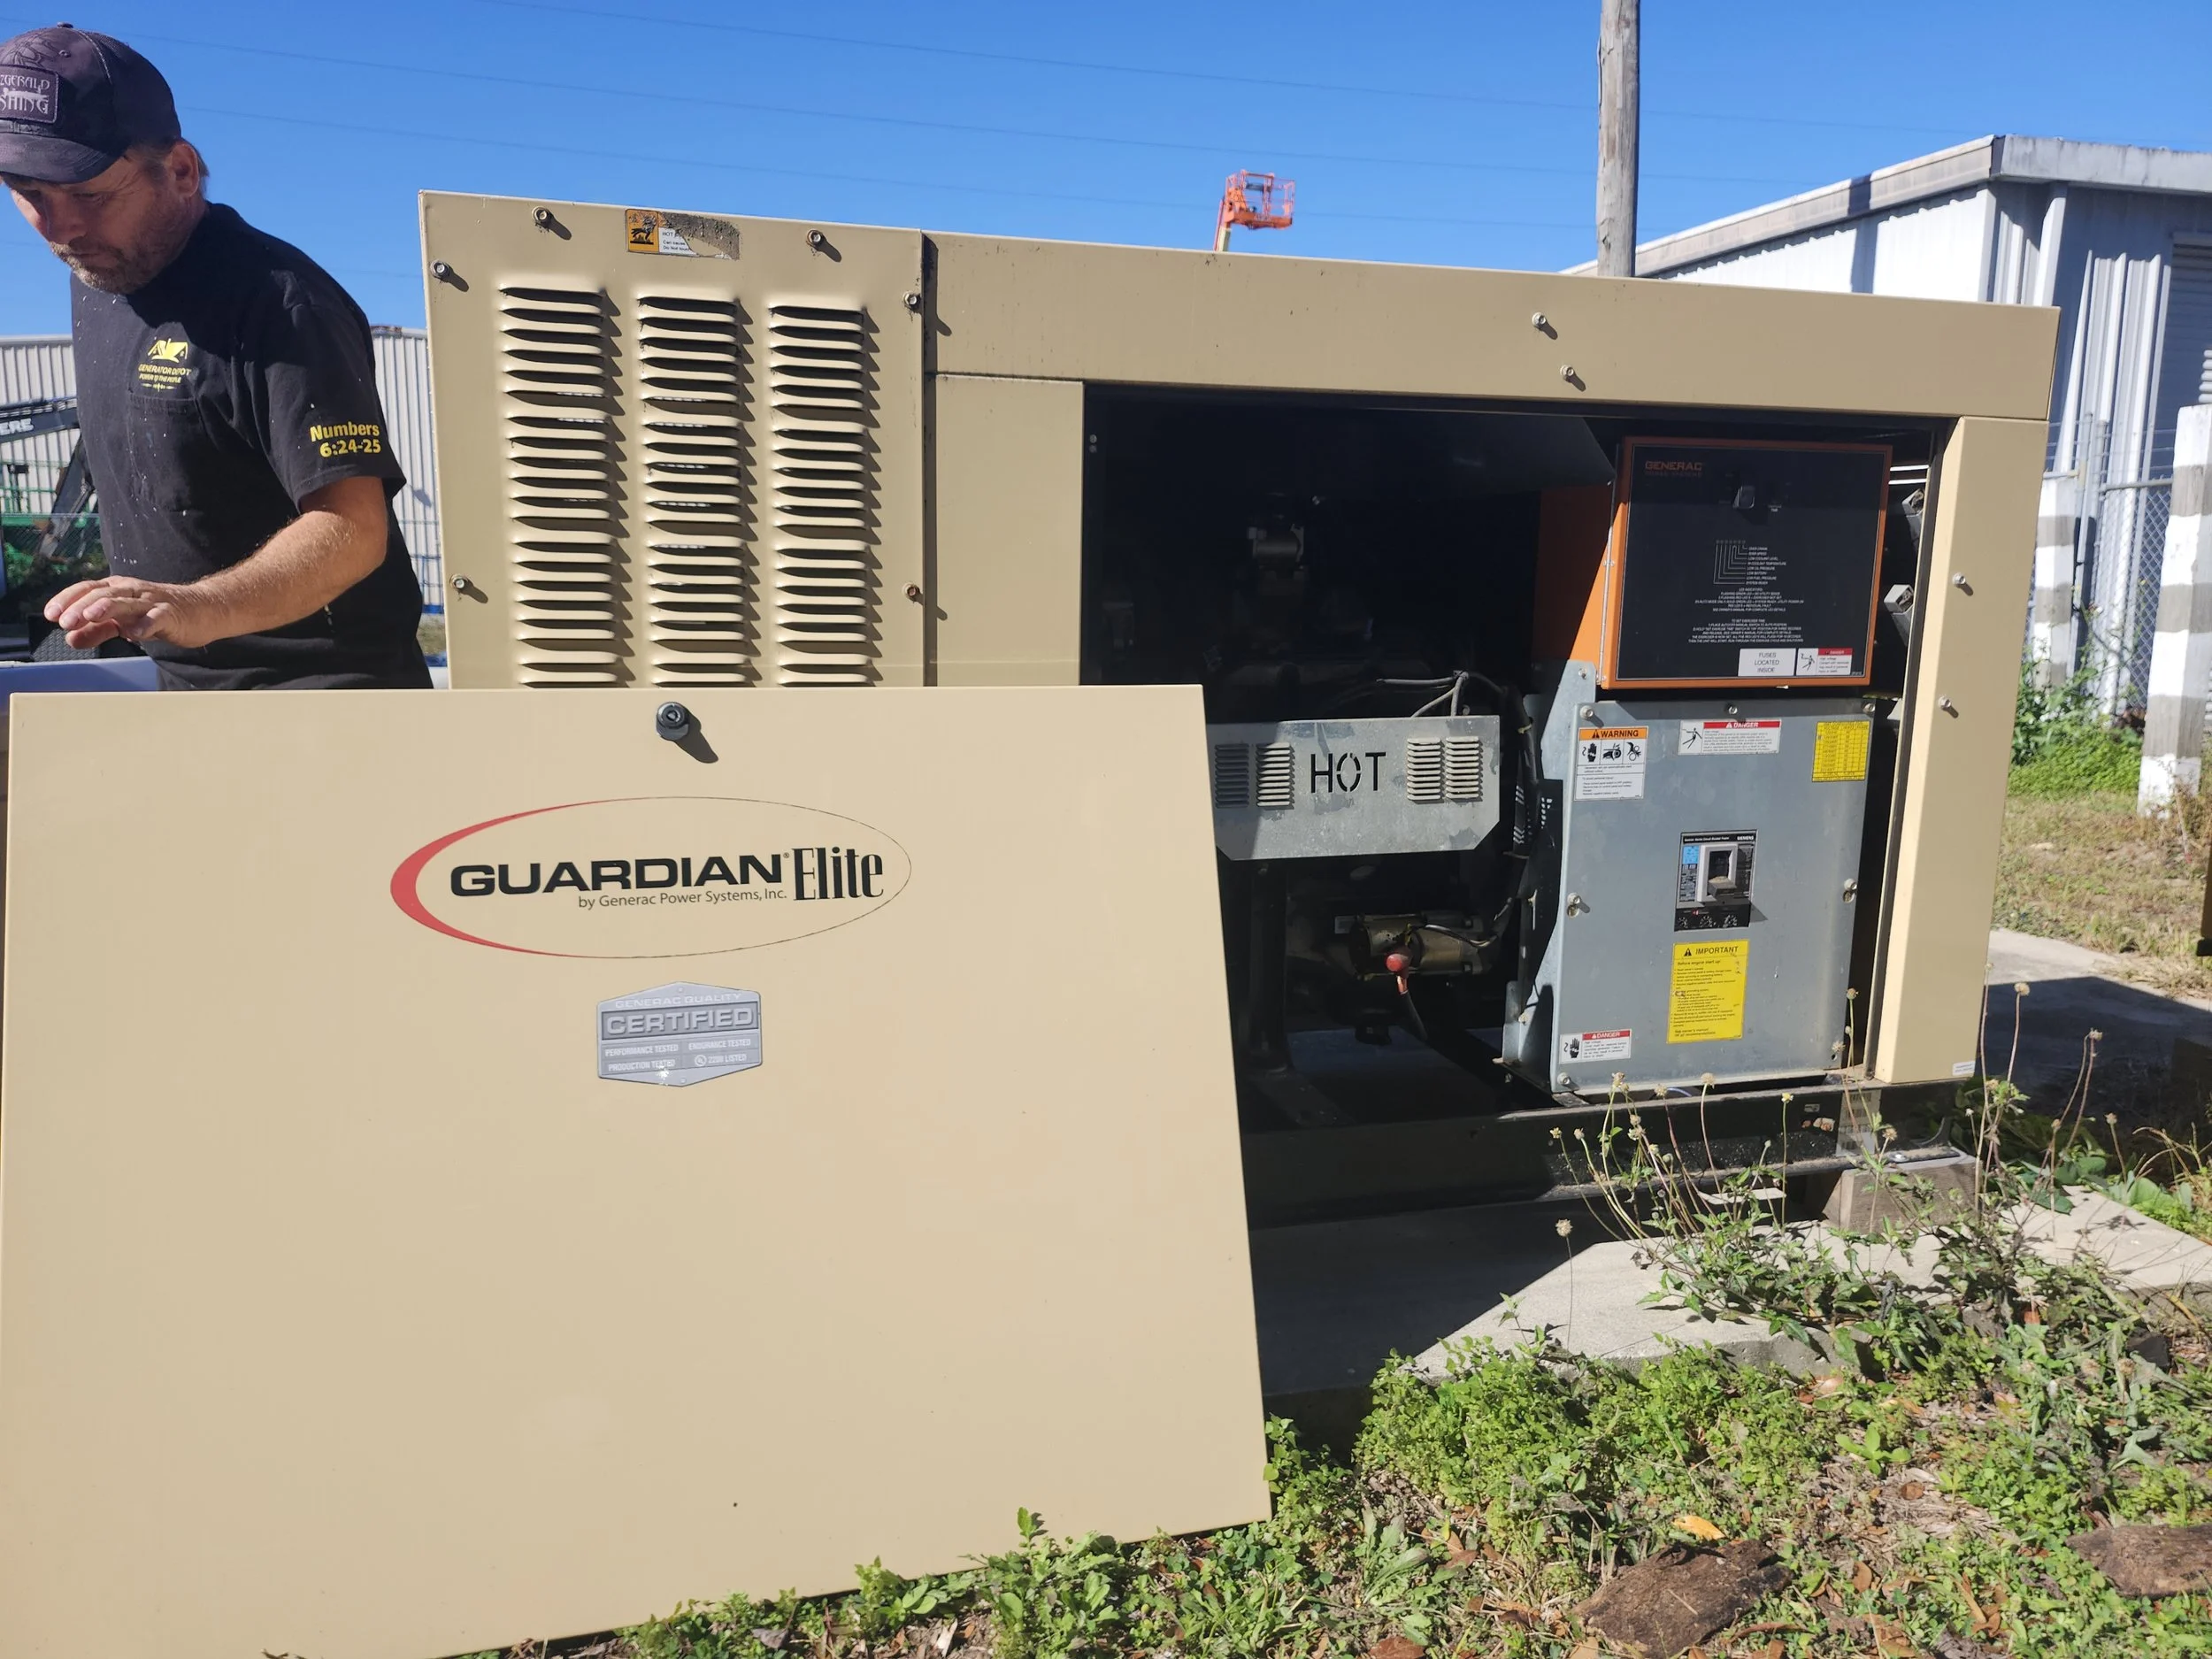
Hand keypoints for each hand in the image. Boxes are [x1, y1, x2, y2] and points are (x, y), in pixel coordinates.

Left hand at [43, 576, 222, 649]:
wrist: (202, 610)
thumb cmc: (159, 614)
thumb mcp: (123, 622)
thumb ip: (97, 630)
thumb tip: (70, 638)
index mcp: (118, 590)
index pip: (87, 589)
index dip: (67, 599)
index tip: (50, 614)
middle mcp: (132, 591)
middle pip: (103, 595)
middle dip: (81, 607)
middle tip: (64, 621)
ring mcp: (152, 601)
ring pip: (126, 602)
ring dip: (107, 608)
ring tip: (91, 617)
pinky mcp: (171, 614)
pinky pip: (157, 617)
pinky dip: (146, 624)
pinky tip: (136, 633)